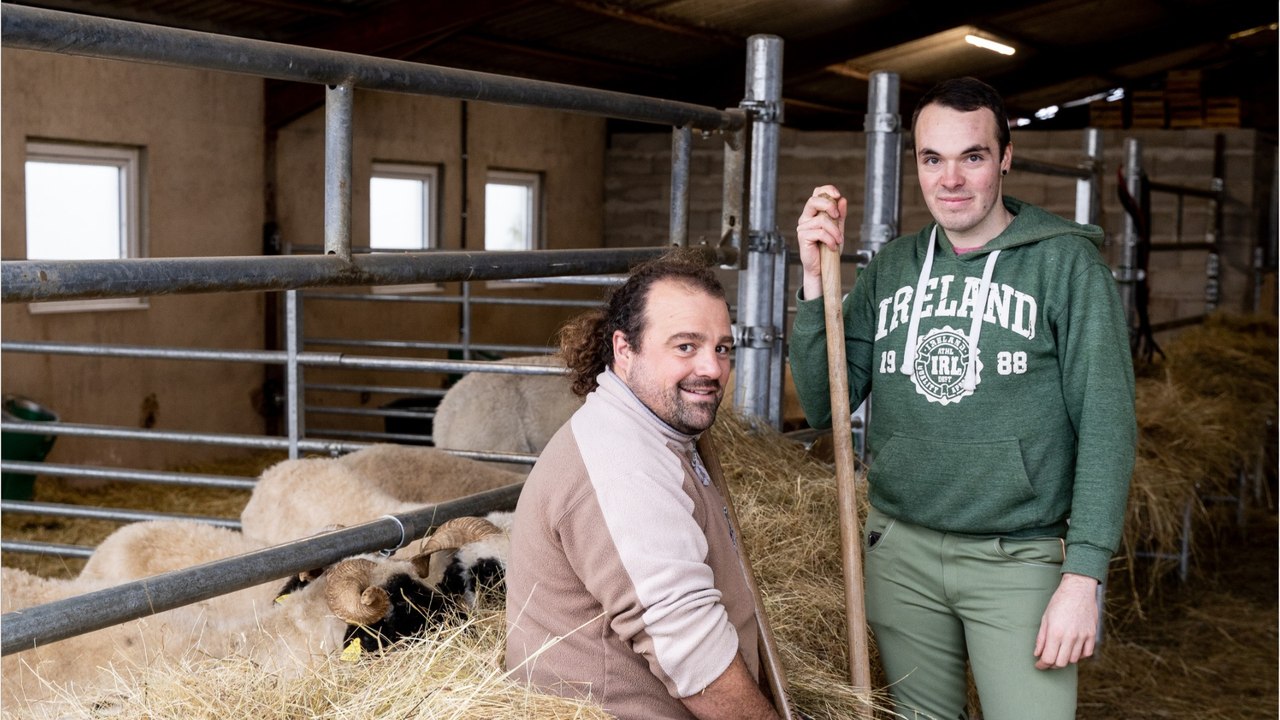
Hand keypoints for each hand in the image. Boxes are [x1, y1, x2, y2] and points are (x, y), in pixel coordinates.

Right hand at [796, 185, 846, 299]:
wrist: (822, 267)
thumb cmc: (828, 248)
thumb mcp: (838, 229)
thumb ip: (840, 215)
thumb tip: (843, 200)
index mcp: (814, 212)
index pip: (817, 193)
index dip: (827, 190)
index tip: (838, 195)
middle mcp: (806, 217)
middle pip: (814, 200)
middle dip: (829, 206)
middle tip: (838, 217)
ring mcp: (803, 227)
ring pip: (821, 219)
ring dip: (835, 231)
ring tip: (839, 240)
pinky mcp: (803, 237)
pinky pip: (820, 232)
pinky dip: (830, 240)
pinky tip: (832, 247)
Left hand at [1033, 573, 1098, 669]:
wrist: (1078, 590)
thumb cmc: (1059, 602)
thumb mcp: (1045, 618)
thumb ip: (1041, 638)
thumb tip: (1037, 654)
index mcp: (1055, 633)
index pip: (1048, 659)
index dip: (1042, 665)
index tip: (1039, 665)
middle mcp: (1070, 637)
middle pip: (1061, 663)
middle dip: (1052, 665)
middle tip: (1047, 660)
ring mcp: (1083, 636)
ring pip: (1074, 660)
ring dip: (1065, 659)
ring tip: (1059, 652)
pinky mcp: (1092, 635)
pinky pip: (1087, 653)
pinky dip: (1079, 655)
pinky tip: (1073, 650)